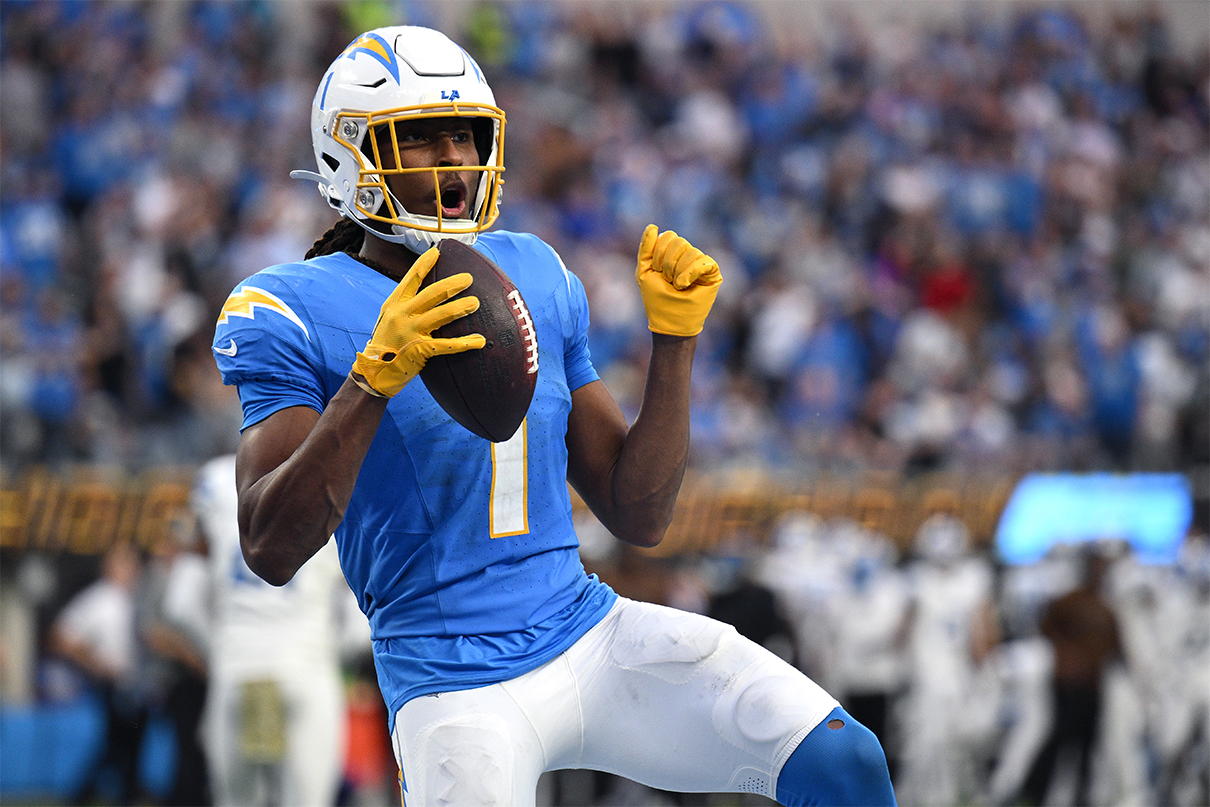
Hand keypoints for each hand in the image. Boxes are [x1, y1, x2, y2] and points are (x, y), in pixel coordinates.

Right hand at [351, 246, 486, 397]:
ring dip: (460, 307)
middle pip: (431, 294)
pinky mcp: (419, 351)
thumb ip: (407, 306)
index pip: (411, 278)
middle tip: (468, 278)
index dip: (424, 263)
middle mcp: (401, 314)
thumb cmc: (387, 344)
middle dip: (451, 284)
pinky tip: (479, 340)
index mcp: (394, 304)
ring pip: (440, 315)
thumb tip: (431, 295)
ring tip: (475, 303)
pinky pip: (446, 345)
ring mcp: (410, 332)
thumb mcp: (391, 319)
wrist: (373, 373)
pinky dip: (465, 343)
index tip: (438, 251)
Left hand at [634, 224, 721, 336]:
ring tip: (677, 287)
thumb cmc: (657, 300)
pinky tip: (684, 285)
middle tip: (668, 281)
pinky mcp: (712, 274)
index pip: (668, 236)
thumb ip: (646, 248)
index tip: (657, 272)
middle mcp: (688, 255)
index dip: (659, 254)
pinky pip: (704, 262)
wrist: (670, 322)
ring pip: (691, 252)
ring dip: (678, 272)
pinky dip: (691, 273)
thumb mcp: (644, 272)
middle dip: (668, 264)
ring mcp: (701, 264)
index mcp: (671, 253)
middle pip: (679, 241)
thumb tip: (652, 226)